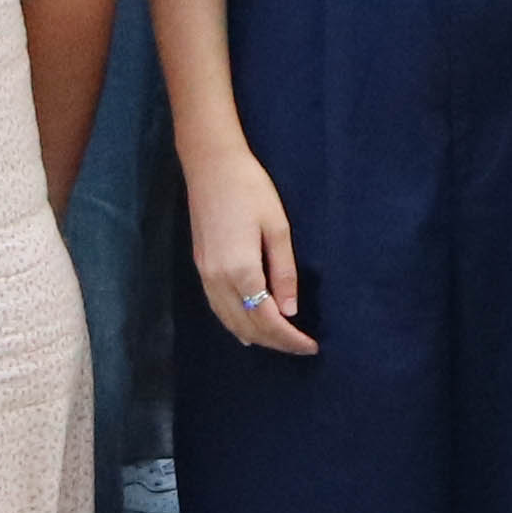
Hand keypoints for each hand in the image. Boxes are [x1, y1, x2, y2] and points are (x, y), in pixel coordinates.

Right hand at [185, 144, 314, 356]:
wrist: (210, 165)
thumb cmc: (250, 189)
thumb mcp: (278, 228)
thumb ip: (284, 272)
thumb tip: (290, 311)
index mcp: (241, 270)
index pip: (267, 319)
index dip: (290, 338)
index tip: (311, 346)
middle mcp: (218, 279)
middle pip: (247, 326)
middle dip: (275, 342)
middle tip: (301, 346)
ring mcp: (205, 274)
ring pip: (229, 321)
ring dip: (255, 336)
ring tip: (280, 341)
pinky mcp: (200, 267)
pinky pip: (217, 308)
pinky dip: (233, 324)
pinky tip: (246, 330)